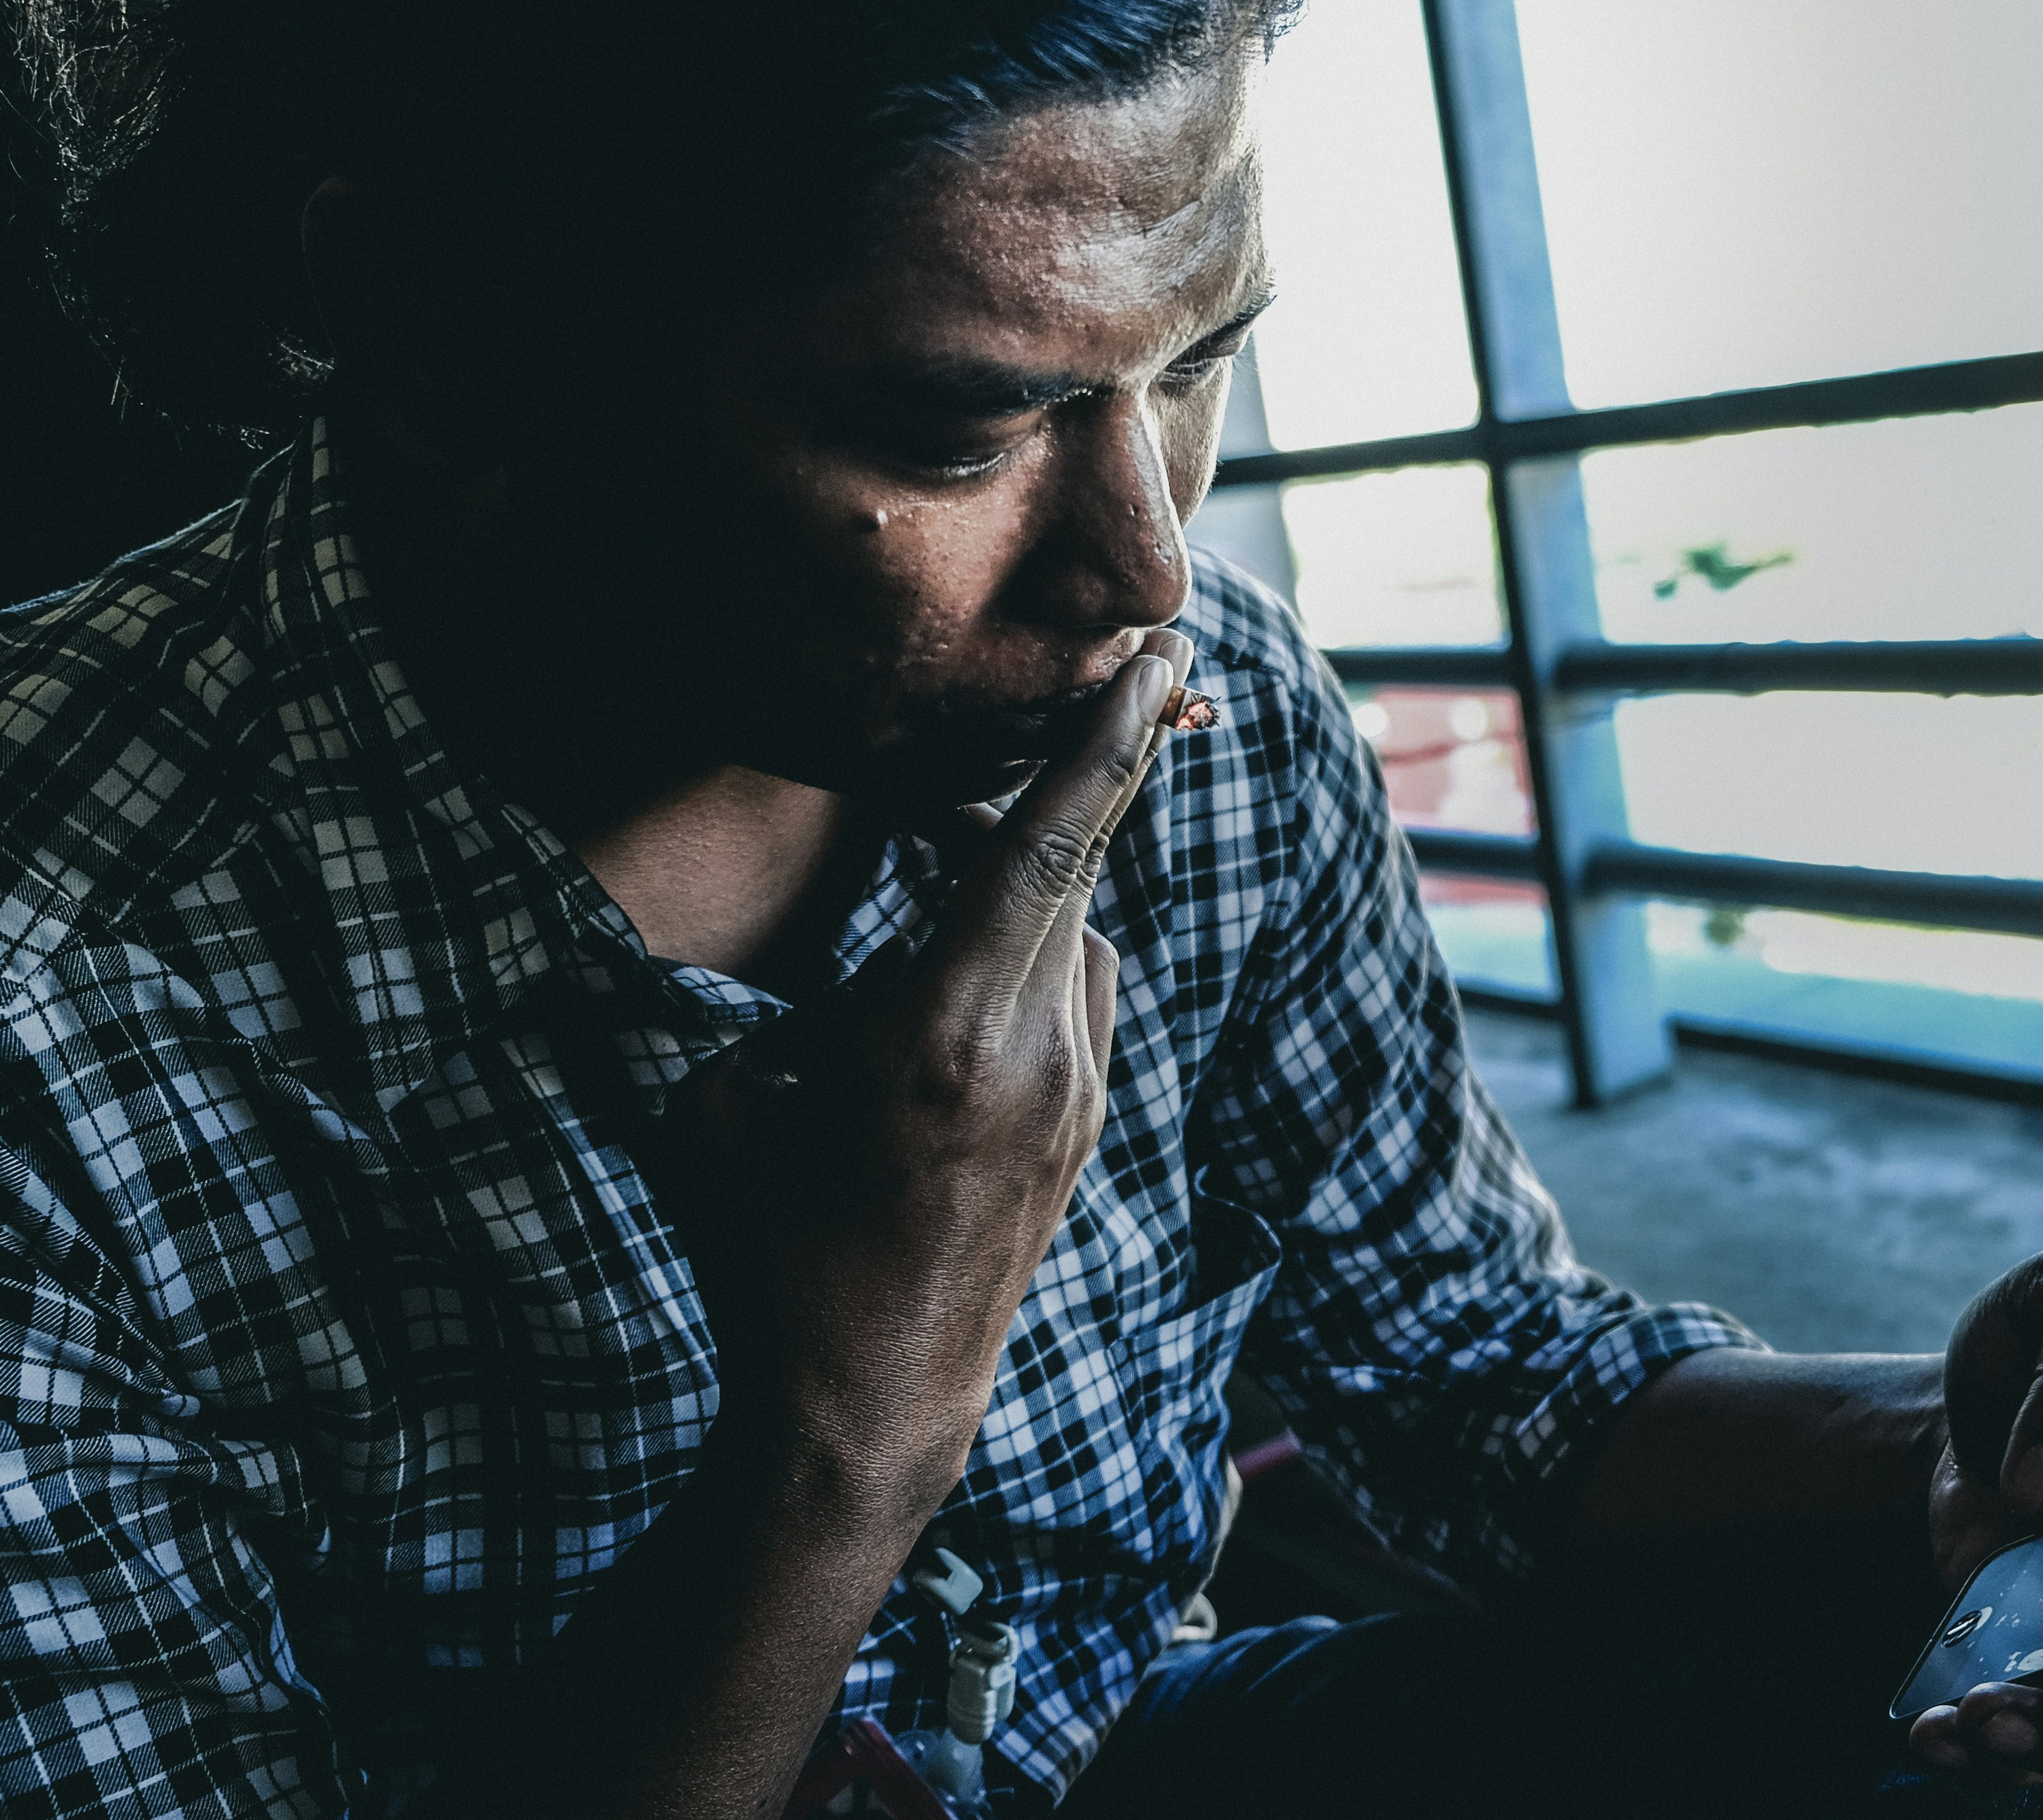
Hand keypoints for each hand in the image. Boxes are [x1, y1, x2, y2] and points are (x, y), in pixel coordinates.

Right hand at [660, 631, 1194, 1505]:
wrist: (868, 1405)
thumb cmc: (765, 1254)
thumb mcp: (720, 1110)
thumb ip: (775, 1005)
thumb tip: (797, 950)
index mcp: (945, 1032)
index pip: (1044, 850)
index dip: (1104, 745)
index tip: (1161, 663)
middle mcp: (1038, 1052)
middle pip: (1075, 870)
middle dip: (1095, 772)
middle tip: (1131, 676)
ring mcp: (1079, 1093)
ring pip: (1075, 936)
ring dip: (1029, 888)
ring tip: (953, 878)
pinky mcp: (1089, 1126)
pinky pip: (1077, 999)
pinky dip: (1034, 959)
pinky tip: (963, 987)